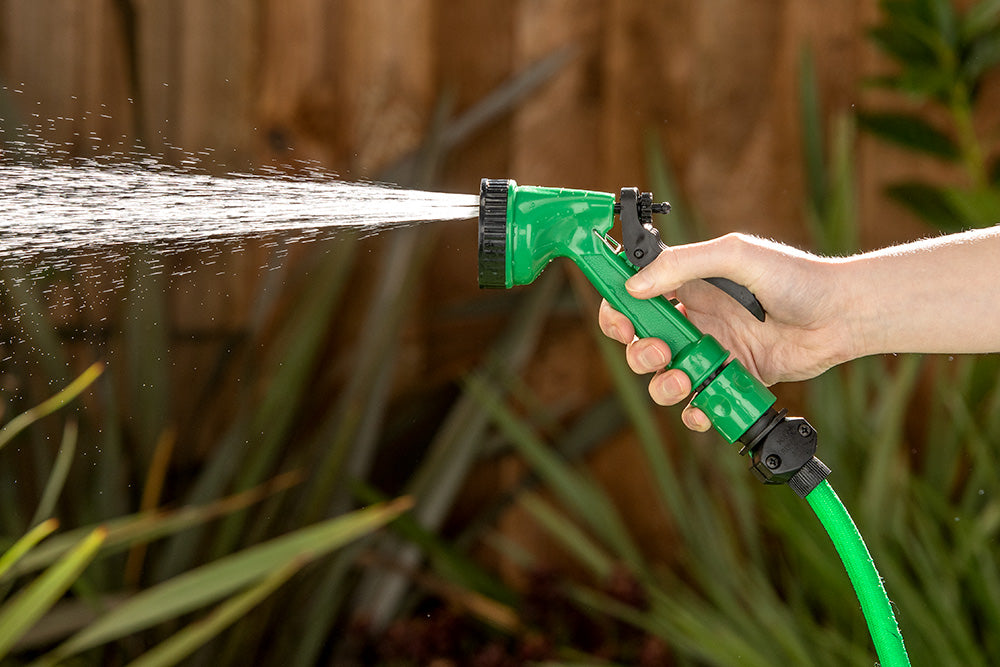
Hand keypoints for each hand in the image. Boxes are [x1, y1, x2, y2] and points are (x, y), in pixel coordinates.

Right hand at [599, 233, 854, 430]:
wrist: (840, 315)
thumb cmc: (794, 277)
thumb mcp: (734, 256)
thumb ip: (682, 265)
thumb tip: (635, 286)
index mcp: (687, 286)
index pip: (635, 296)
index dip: (618, 308)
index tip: (619, 317)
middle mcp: (694, 320)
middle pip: (640, 343)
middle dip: (638, 352)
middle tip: (660, 350)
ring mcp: (711, 353)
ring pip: (664, 378)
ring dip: (662, 384)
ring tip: (683, 379)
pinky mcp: (731, 381)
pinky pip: (699, 404)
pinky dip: (694, 412)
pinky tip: (703, 407)